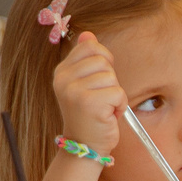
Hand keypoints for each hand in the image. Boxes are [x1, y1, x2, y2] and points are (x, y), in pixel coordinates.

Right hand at [50, 30, 129, 155]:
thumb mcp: (84, 84)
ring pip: (112, 77)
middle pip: (103, 60)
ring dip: (115, 95)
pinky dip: (120, 106)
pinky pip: (118, 93)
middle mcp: (64, 79)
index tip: (98, 81)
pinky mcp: (89, 104)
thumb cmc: (89, 115)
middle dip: (110, 81)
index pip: (91, 46)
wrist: (84, 146)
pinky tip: (108, 116)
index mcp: (61, 72)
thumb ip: (85, 58)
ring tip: (103, 108)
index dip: (104, 62)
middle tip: (100, 99)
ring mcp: (74, 91)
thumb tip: (88, 34)